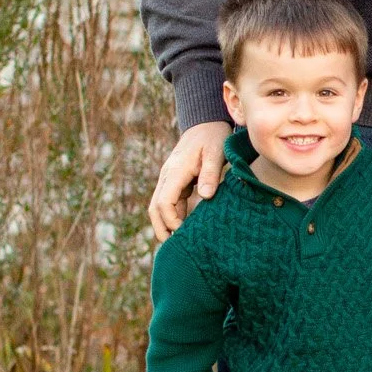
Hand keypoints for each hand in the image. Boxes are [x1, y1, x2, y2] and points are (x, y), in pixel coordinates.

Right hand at [149, 122, 230, 240]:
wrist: (206, 123)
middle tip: (174, 248)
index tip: (184, 232)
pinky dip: (173, 216)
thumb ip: (211, 174)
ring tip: (179, 243)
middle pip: (155, 208)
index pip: (163, 202)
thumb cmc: (213, 137)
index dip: (171, 221)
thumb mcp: (216, 153)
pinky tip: (184, 228)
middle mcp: (167, 176)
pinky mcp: (176, 181)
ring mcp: (169, 178)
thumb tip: (205, 197)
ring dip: (166, 224)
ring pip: (159, 206)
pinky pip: (169, 202)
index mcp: (175, 171)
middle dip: (161, 228)